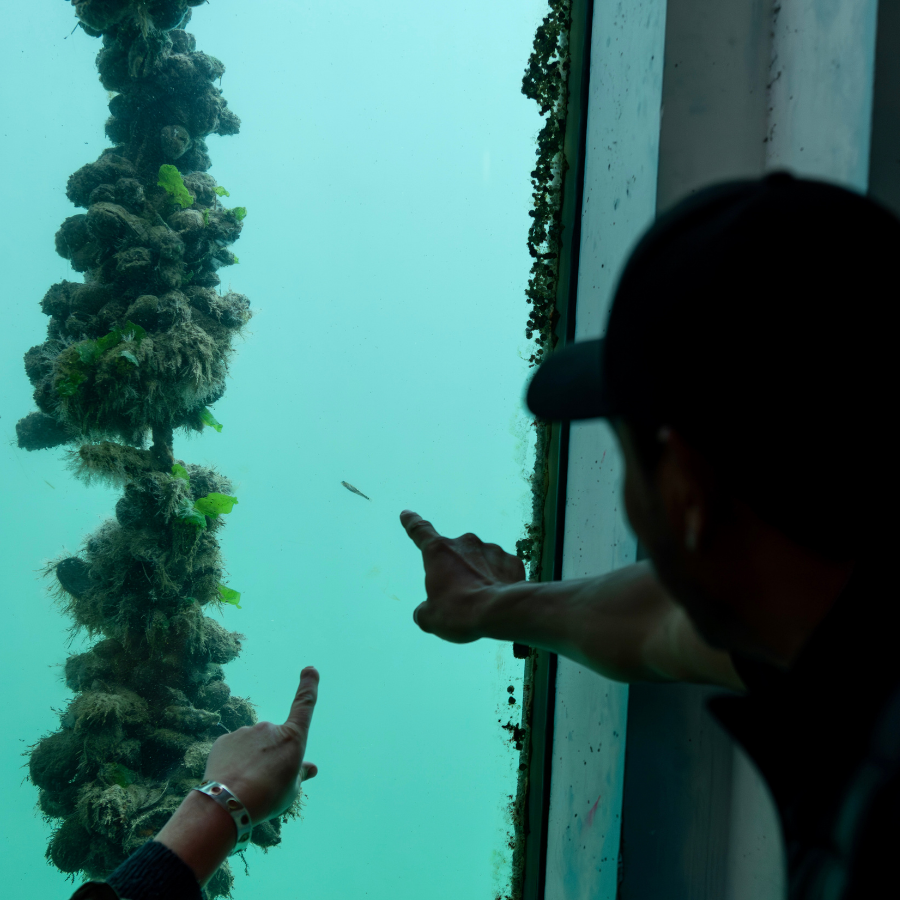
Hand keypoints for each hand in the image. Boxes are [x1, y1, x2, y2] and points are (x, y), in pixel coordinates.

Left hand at [204, 666, 318, 822]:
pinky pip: (233, 750)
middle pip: (273, 739)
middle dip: (270, 755)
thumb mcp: (291, 791)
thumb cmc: (267, 798)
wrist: (226, 803)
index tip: (309, 669)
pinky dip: (234, 762)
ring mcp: (245, 732)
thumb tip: (310, 768)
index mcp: (291, 738)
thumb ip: (299, 775)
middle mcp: (269, 728)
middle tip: (264, 782)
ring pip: (251, 745)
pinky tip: (231, 779)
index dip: (309, 686)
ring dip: (251, 759)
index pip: (304, 705)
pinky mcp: (224, 740)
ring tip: (245, 785)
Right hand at [400, 510, 525, 641]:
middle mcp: (465, 543)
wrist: (504, 612)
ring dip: (478, 574)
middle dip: (456, 569)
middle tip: (460, 594)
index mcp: (439, 552)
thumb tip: (424, 611)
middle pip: (455, 553)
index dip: (412, 523)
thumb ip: (424, 610)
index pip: (420, 532)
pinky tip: (499, 596)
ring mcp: (492, 550)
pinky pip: (501, 569)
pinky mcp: (512, 561)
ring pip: (480, 560)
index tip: (407, 513)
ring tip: (481, 599)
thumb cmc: (460, 612)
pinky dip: (498, 580)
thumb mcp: (431, 618)